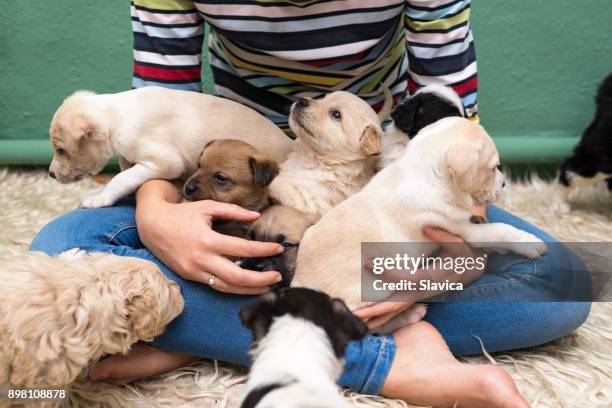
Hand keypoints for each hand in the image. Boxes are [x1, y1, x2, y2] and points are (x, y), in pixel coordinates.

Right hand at [136, 180, 283, 293]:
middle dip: (261, 279)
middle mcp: (201, 259)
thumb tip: (256, 216)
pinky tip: (247, 287)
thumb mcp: (207, 207)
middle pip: (237, 277)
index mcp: (207, 240)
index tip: (279, 249)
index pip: (243, 248)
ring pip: (227, 288)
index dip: (263, 250)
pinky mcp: (191, 277)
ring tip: (268, 287)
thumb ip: (233, 211)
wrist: (151, 225)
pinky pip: (216, 286)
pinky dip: (233, 289)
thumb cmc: (181, 214)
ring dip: (249, 289)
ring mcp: (195, 271)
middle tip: (278, 276)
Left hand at [357, 226, 486, 329]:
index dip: (390, 273)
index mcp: (435, 276)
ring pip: (398, 310)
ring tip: (356, 321)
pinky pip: (399, 309)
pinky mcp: (418, 296)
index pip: (410, 279)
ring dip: (377, 317)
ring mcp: (421, 295)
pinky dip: (385, 317)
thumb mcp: (458, 241)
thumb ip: (443, 235)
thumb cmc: (464, 251)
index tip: (370, 263)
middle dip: (376, 309)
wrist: (473, 267)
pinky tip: (369, 322)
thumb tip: (426, 227)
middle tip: (354, 313)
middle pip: (399, 303)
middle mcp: (426, 290)